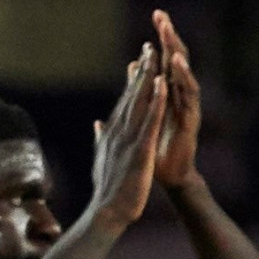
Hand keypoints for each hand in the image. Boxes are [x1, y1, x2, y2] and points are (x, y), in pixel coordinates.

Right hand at [87, 41, 165, 231]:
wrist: (106, 212)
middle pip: (131, 95)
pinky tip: (161, 83)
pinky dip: (156, 100)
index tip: (139, 61)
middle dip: (141, 70)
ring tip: (155, 55)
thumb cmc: (107, 190)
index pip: (124, 101)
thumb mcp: (102, 158)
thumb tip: (97, 124)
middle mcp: (118, 130)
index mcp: (112, 133)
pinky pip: (150, 119)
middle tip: (149, 46)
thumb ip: (101, 139)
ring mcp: (128, 138)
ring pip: (139, 101)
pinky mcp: (140, 148)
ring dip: (147, 77)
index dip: (132, 80)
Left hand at [149, 10, 202, 192]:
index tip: (156, 14)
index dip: (161, 37)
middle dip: (169, 37)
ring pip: (183, 74)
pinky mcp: (191, 119)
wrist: (169, 175)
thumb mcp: (145, 114)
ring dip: (176, 53)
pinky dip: (182, 79)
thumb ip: (141, 91)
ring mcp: (187, 105)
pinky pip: (188, 96)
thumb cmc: (157, 146)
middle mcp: (179, 95)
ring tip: (168, 35)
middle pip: (175, 59)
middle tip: (161, 15)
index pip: (164, 58)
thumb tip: (132, 66)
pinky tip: (176, 65)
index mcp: (167, 93)